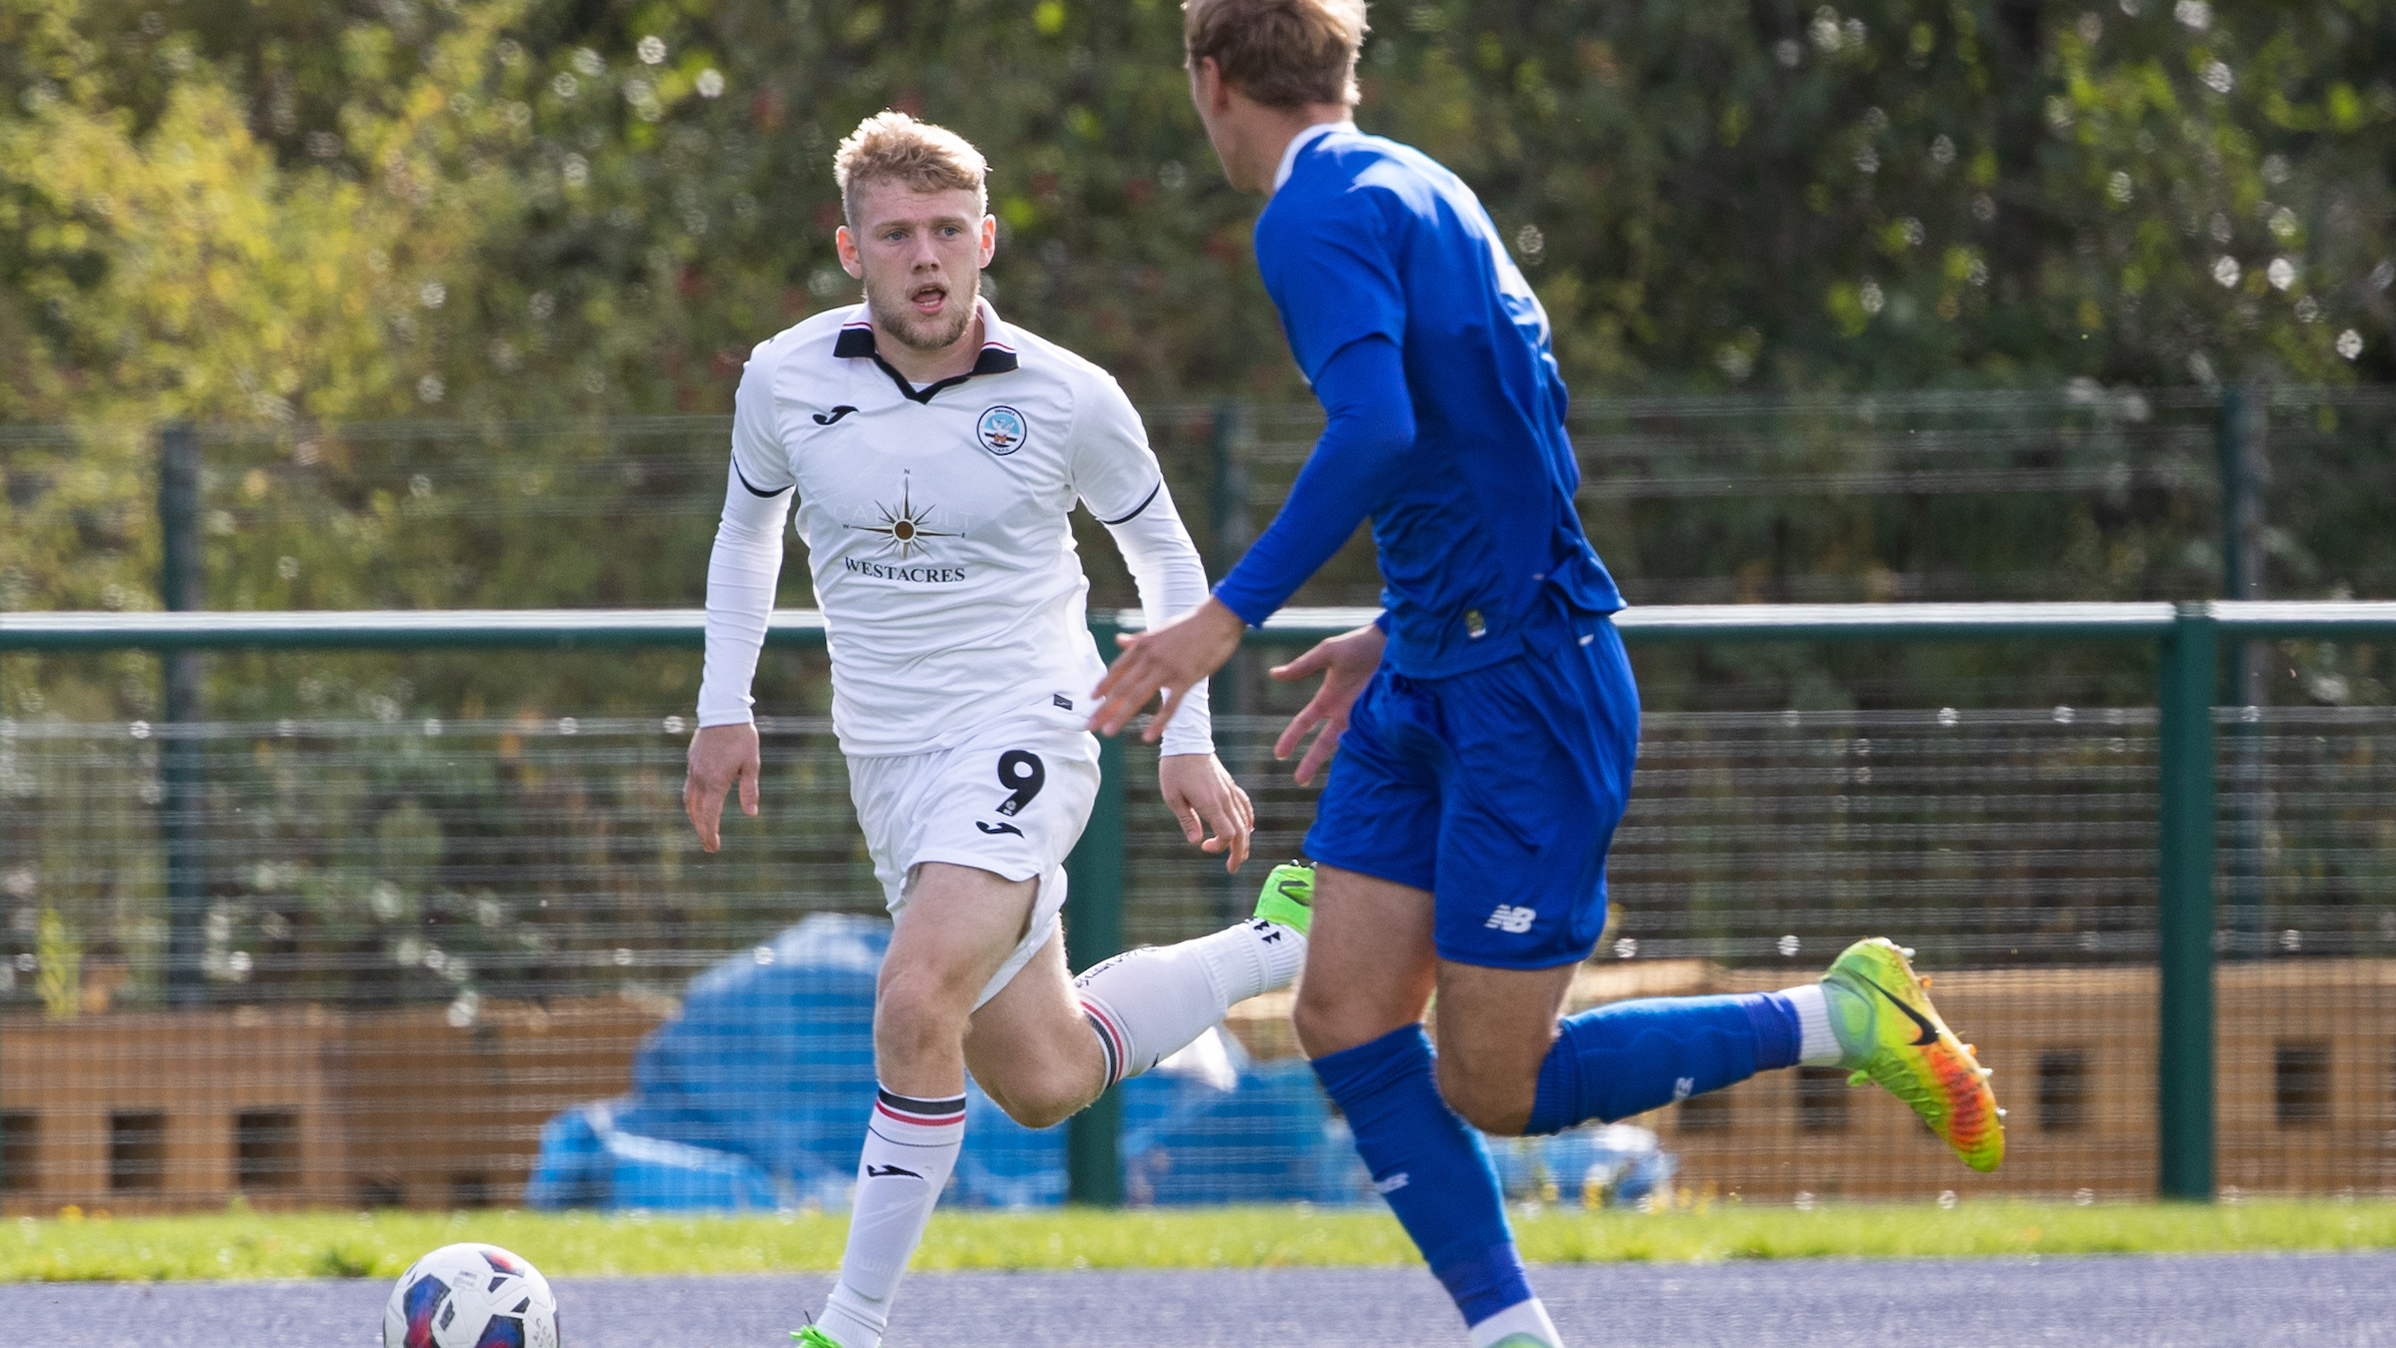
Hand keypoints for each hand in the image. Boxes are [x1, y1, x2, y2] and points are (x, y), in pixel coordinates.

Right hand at [683, 722, 761, 852]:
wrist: (723, 711)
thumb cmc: (741, 737)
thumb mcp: (751, 764)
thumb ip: (749, 791)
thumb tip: (751, 815)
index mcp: (716, 782)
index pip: (710, 816)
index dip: (710, 834)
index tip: (713, 848)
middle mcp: (700, 779)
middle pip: (697, 812)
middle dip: (702, 831)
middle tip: (709, 846)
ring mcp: (693, 769)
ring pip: (690, 800)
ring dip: (695, 816)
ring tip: (701, 827)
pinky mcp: (691, 760)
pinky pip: (689, 785)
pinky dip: (693, 799)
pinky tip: (700, 801)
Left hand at [1089, 596, 1246, 741]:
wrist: (1218, 619)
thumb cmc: (1190, 625)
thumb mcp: (1158, 631)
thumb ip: (1137, 640)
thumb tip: (1118, 640)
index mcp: (1143, 646)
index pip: (1117, 669)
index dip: (1103, 685)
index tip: (1091, 700)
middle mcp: (1150, 658)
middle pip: (1122, 687)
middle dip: (1104, 708)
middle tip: (1090, 725)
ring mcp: (1167, 669)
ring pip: (1138, 696)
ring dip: (1121, 716)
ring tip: (1109, 732)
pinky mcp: (1186, 678)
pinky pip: (1170, 705)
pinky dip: (1159, 722)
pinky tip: (1148, 736)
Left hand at [1158, 752, 1254, 873]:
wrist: (1187, 740)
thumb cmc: (1175, 768)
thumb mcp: (1172, 796)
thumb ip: (1186, 819)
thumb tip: (1196, 841)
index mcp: (1211, 803)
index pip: (1227, 834)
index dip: (1219, 847)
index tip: (1203, 847)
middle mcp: (1225, 798)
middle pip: (1241, 832)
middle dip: (1239, 852)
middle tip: (1232, 868)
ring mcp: (1230, 791)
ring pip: (1245, 820)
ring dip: (1244, 840)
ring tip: (1239, 854)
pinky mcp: (1230, 785)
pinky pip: (1245, 806)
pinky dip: (1248, 820)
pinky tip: (1247, 829)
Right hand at [1271, 621, 1385, 784]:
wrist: (1391, 642)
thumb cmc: (1358, 645)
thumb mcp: (1327, 653)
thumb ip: (1303, 666)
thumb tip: (1274, 674)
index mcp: (1327, 699)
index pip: (1304, 723)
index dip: (1291, 738)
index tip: (1279, 754)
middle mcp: (1342, 712)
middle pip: (1322, 743)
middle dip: (1310, 761)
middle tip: (1299, 781)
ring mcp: (1361, 717)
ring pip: (1345, 746)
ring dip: (1336, 762)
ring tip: (1333, 783)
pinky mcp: (1379, 717)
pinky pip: (1369, 738)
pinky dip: (1363, 752)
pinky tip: (1360, 769)